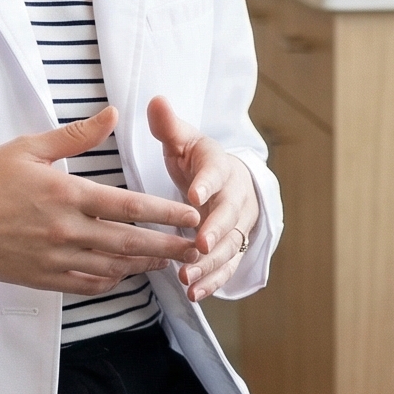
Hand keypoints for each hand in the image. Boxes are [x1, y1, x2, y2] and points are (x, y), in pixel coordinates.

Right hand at [0, 108, 204, 292]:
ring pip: (112, 267)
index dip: (165, 213)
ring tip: (170, 262)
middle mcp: (65, 232)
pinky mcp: (41, 278)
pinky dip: (111, 280)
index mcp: (65, 195)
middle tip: (198, 248)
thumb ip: (76, 135)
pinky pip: (86, 285)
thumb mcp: (27, 147)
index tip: (191, 215)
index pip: (129, 207)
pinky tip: (125, 274)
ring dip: (144, 265)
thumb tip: (113, 114)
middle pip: (129, 243)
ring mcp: (53, 259)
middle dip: (168, 247)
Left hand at [148, 96, 261, 300]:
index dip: (206, 184)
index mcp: (220, 167)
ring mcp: (238, 224)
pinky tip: (195, 293)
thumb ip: (169, 126)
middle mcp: (235, 196)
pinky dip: (213, 281)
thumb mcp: (185, 141)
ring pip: (230, 245)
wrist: (230, 181)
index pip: (215, 173)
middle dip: (215, 231)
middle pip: (229, 215)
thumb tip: (155, 100)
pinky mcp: (234, 245)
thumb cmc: (199, 160)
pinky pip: (227, 266)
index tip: (193, 195)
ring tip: (187, 278)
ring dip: (210, 263)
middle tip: (198, 245)